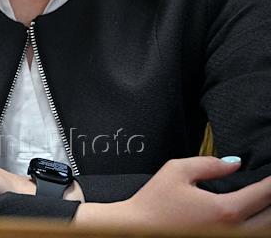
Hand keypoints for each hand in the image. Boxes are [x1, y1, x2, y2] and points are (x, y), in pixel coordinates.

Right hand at [76, 157, 270, 227]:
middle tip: (270, 185)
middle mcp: (233, 231)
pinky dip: (257, 227)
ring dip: (268, 215)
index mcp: (224, 210)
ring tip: (265, 200)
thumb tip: (234, 164)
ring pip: (264, 231)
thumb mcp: (176, 171)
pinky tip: (254, 216)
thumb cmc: (154, 201)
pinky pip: (250, 237)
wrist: (137, 230)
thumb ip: (209, 164)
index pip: (263, 194)